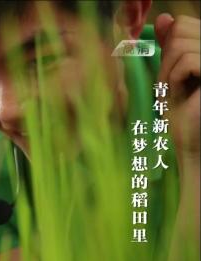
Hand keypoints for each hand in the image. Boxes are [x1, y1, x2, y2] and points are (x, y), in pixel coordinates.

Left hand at [155, 14, 199, 166]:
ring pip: (182, 45)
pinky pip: (187, 61)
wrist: (191, 146)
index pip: (185, 23)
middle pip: (183, 28)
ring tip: (170, 93)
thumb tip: (164, 19)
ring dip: (166, 72)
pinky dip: (172, 79)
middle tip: (166, 86)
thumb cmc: (182, 114)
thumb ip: (170, 48)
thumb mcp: (170, 75)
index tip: (166, 71)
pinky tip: (175, 95)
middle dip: (165, 58)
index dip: (167, 43)